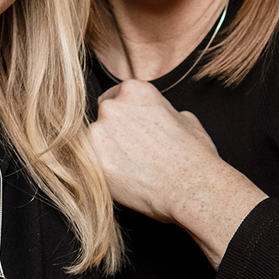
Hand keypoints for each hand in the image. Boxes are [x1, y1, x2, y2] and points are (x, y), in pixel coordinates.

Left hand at [88, 79, 264, 266]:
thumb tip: (162, 116)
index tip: (129, 134)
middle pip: (100, 119)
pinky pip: (84, 164)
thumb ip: (163, 111)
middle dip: (111, 135)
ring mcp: (98, 133)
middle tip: (130, 155)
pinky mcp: (90, 161)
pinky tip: (118, 180)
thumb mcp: (186, 120)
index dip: (122, 119)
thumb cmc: (194, 156)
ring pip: (90, 143)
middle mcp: (112, 106)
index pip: (113, 99)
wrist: (193, 187)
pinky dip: (97, 172)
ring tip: (127, 172)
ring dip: (103, 155)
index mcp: (134, 90)